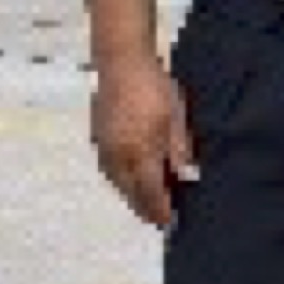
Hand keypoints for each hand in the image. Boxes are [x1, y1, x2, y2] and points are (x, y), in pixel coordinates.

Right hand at [88, 50, 195, 230]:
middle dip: (146, 208)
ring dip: (133, 195)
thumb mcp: (176, 118)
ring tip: (149, 201)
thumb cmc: (154, 87)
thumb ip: (179, 151)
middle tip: (161, 216)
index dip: (160, 210)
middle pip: (131, 194)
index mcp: (139, 152)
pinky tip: (134, 178)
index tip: (170, 222)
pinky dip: (123, 180)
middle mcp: (118, 156)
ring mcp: (104, 148)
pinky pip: (110, 170)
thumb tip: (185, 177)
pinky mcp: (98, 139)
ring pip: (118, 184)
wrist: (121, 61)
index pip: (150, 193)